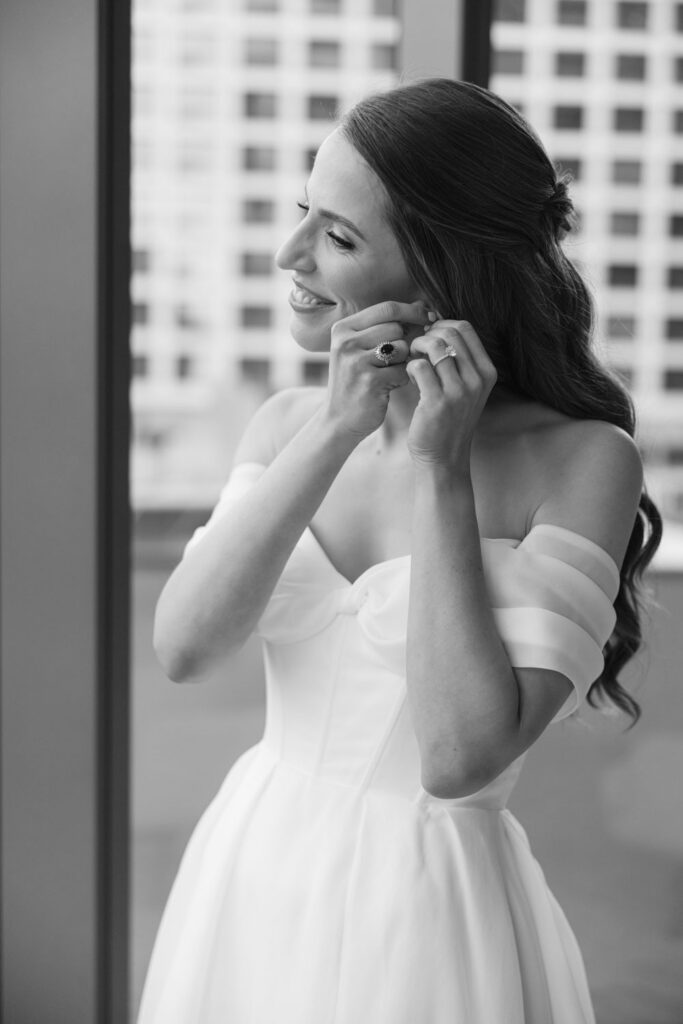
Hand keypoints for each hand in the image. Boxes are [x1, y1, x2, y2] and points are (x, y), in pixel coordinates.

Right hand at [323, 300, 432, 440]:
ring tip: (387, 373)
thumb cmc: (356, 381)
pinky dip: (401, 379)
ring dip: (403, 361)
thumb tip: (423, 305)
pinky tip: (387, 388)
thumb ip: (384, 327)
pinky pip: (402, 371)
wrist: (339, 420)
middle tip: (396, 359)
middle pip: (396, 327)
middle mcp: (346, 342)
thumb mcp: (359, 349)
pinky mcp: (370, 382)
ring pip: (401, 348)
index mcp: (343, 329)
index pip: (387, 308)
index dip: (413, 311)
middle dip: (404, 342)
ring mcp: (356, 362)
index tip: (429, 317)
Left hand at [406, 320, 497, 471]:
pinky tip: (409, 378)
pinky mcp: (438, 402)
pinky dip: (409, 366)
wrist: (444, 457)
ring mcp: (459, 391)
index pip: (465, 328)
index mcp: (487, 371)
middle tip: (417, 348)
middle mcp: (477, 379)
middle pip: (450, 332)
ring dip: (417, 348)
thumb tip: (435, 327)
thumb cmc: (449, 419)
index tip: (429, 335)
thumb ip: (458, 360)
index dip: (442, 324)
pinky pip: (418, 366)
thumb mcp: (465, 388)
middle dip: (428, 334)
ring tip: (413, 361)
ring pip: (434, 346)